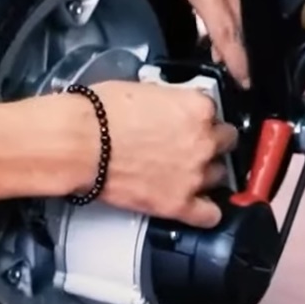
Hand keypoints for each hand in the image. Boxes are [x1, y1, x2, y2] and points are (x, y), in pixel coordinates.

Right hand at [86, 81, 238, 227]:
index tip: (191, 121)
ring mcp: (194, 175)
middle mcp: (204, 141)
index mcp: (198, 107)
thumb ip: (172, 99)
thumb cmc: (101, 113)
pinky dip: (206, 211)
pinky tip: (197, 204)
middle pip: (226, 142)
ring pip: (219, 175)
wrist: (79, 143)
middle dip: (210, 142)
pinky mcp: (178, 204)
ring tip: (184, 171)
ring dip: (206, 172)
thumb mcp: (145, 89)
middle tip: (189, 143)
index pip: (215, 111)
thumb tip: (174, 106)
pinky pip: (209, 214)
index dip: (201, 117)